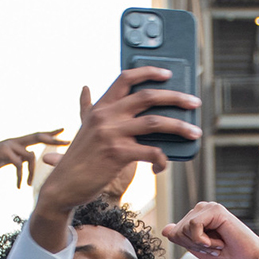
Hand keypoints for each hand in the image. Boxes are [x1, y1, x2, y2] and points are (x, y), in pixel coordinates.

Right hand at [0, 130, 69, 188]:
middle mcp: (15, 140)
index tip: (64, 130)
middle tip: (67, 141)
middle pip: (37, 136)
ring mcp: (9, 145)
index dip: (50, 132)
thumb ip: (20, 157)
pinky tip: (18, 186)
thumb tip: (31, 159)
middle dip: (52, 138)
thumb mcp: (10, 159)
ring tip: (28, 184)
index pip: (37, 135)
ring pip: (30, 156)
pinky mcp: (3, 152)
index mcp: (18, 142)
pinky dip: (20, 176)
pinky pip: (18, 164)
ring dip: (31, 172)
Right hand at [37, 67, 200, 213]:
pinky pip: (151, 152)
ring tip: (195, 133)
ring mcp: (111, 134)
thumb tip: (85, 88)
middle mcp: (106, 116)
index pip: (126, 78)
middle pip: (148, 96)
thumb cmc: (77, 159)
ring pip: (155, 122)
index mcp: (100, 107)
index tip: (168, 74)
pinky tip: (162, 166)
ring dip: (180, 127)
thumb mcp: (82, 128)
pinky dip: (162, 159)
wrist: (63, 186)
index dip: (149, 72)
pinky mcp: (117, 154)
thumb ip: (87, 107)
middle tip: (194, 102)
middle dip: (176, 97)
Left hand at [162, 201, 258, 258]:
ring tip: (217, 245)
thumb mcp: (197, 250)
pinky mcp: (215, 209)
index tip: (206, 250)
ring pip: (184, 228)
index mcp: (196, 219)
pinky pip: (193, 225)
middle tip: (213, 248)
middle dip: (193, 245)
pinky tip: (218, 242)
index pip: (173, 232)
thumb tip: (165, 229)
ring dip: (200, 244)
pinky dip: (203, 240)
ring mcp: (208, 208)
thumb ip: (181, 239)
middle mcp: (201, 210)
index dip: (186, 246)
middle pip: (177, 231)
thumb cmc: (228, 255)